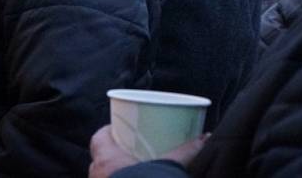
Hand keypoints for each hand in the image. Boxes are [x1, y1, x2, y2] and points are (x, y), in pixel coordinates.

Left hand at [89, 124, 208, 177]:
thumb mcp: (169, 167)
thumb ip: (186, 152)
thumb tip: (203, 138)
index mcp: (107, 161)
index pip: (99, 138)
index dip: (109, 131)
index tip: (121, 128)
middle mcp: (98, 177)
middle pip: (101, 159)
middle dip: (114, 155)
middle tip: (131, 151)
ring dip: (115, 175)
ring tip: (133, 172)